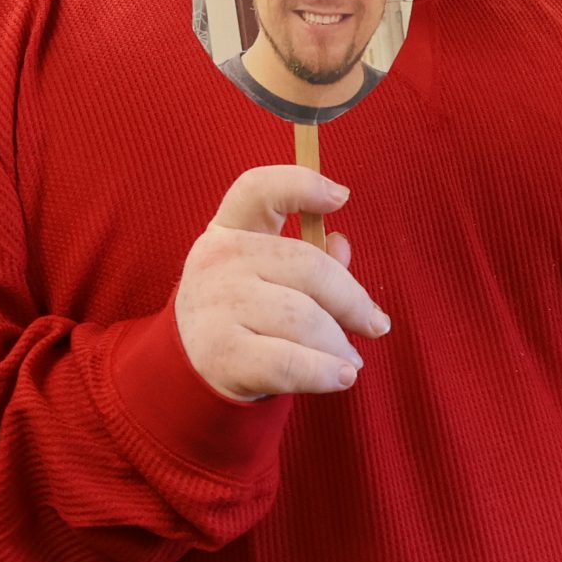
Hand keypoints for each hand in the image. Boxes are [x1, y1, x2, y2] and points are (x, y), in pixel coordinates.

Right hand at [174, 167, 389, 401]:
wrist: (187, 374)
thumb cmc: (240, 316)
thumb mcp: (263, 278)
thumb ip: (306, 258)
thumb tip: (342, 245)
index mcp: (228, 230)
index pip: (258, 189)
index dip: (301, 185)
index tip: (341, 198)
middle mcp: (217, 260)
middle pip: (308, 266)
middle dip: (352, 301)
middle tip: (375, 325)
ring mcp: (216, 306)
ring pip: (306, 320)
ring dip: (340, 345)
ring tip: (351, 361)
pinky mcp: (222, 354)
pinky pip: (291, 362)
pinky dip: (326, 372)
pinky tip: (342, 376)